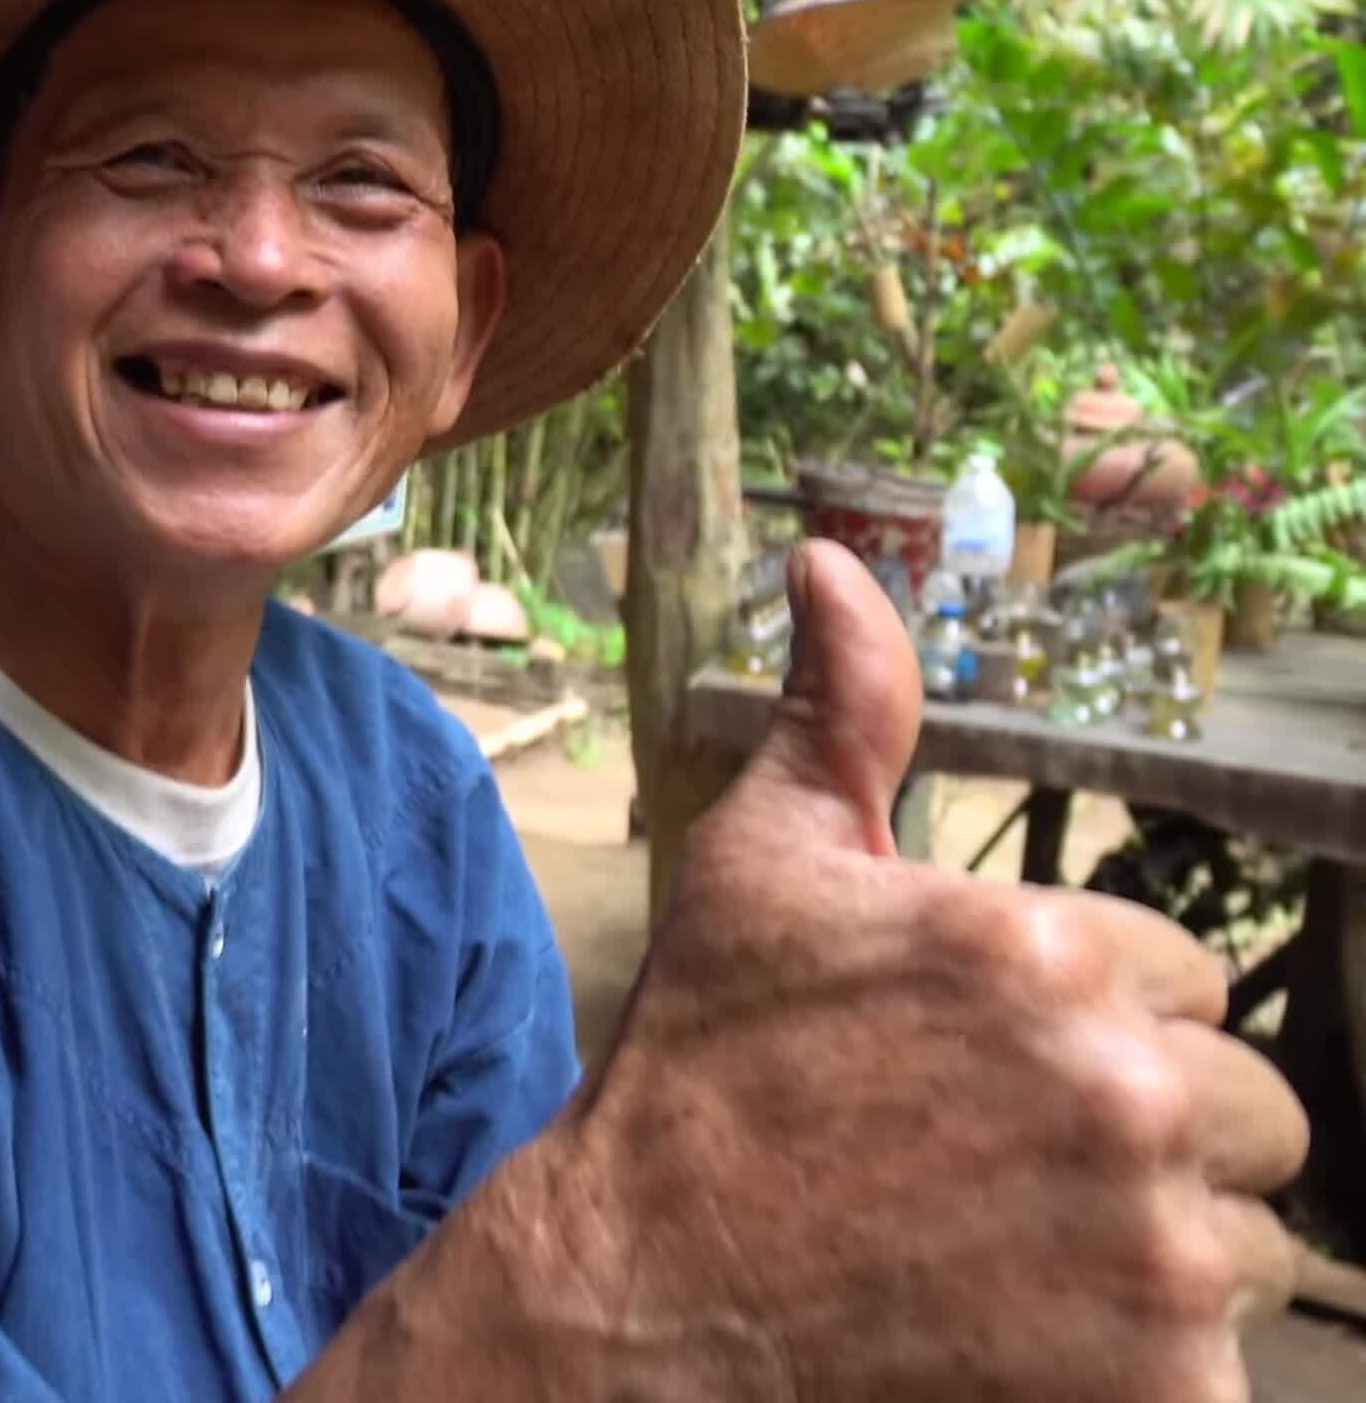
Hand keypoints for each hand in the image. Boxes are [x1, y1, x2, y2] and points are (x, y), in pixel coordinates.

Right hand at [531, 540, 1307, 1399]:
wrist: (635, 1301)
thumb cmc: (701, 1077)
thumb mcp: (761, 873)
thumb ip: (845, 717)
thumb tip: (835, 565)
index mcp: (1046, 951)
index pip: (1185, 984)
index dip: (1084, 1028)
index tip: (974, 1077)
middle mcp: (1122, 1089)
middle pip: (1251, 1114)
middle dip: (1147, 1142)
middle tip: (1001, 1180)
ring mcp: (1156, 1249)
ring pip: (1245, 1243)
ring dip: (1153, 1260)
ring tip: (1009, 1268)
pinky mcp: (1168, 1387)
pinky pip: (1226, 1369)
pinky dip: (1144, 1369)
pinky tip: (1024, 1345)